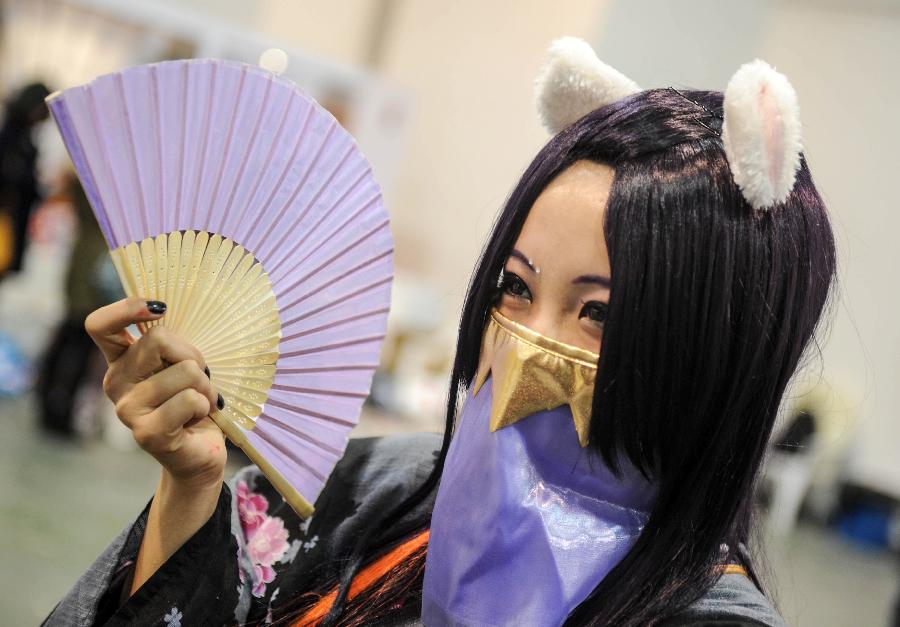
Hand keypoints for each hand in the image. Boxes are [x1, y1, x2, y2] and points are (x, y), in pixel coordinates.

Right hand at [86, 297, 225, 488]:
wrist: (199, 453)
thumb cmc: (193, 402)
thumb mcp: (182, 365)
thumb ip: (171, 345)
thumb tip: (167, 311)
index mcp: (121, 361)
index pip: (100, 325)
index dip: (126, 308)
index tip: (160, 309)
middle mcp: (116, 382)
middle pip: (159, 339)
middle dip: (193, 355)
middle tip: (198, 379)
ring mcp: (127, 409)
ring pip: (185, 371)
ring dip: (205, 386)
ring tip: (199, 403)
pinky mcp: (146, 432)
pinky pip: (190, 399)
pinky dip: (206, 406)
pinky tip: (196, 419)